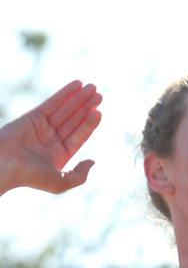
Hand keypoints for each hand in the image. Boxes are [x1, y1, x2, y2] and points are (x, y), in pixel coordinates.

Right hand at [0, 80, 101, 194]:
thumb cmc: (31, 176)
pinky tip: (77, 85)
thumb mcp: (61, 182)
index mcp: (59, 155)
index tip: (98, 112)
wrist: (4, 165)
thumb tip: (92, 161)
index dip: (89, 124)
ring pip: (65, 110)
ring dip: (79, 98)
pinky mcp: (33, 117)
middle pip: (73, 120)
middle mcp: (51, 140)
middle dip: (86, 107)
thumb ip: (79, 175)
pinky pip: (52, 103)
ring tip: (93, 88)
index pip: (78, 136)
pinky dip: (65, 94)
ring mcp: (42, 128)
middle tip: (99, 95)